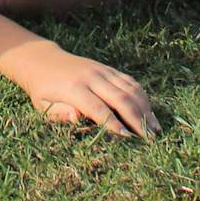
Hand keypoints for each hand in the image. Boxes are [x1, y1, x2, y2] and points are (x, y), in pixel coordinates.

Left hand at [0, 40, 158, 138]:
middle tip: (151, 139)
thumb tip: (77, 118)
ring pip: (130, 88)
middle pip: (120, 98)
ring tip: (157, 128)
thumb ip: (59, 113)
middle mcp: (91, 77)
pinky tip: (149, 111)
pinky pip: (129, 81)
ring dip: (145, 108)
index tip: (129, 138)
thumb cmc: (43, 90)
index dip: (114, 123)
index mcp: (74, 88)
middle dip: (138, 119)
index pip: (98, 108)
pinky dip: (142, 96)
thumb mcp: (42, 105)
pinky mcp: (108, 69)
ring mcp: (101, 71)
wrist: (43, 61)